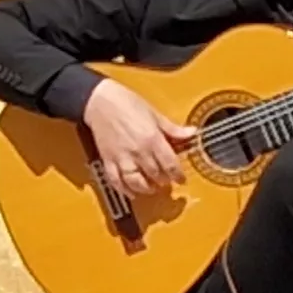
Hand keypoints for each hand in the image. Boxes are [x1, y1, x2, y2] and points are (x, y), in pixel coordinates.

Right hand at [80, 78, 202, 200]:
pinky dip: (124, 189)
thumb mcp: (155, 114)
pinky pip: (115, 180)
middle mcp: (138, 151)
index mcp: (152, 139)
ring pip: (136, 182)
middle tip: (168, 181)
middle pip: (156, 175)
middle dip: (164, 181)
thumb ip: (173, 129)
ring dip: (146, 189)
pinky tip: (131, 192)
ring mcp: (122, 157)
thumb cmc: (127, 103)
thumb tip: (192, 133)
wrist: (100, 101)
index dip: (178, 175)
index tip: (181, 179)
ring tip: (152, 188)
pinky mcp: (108, 160)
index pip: (170, 165)